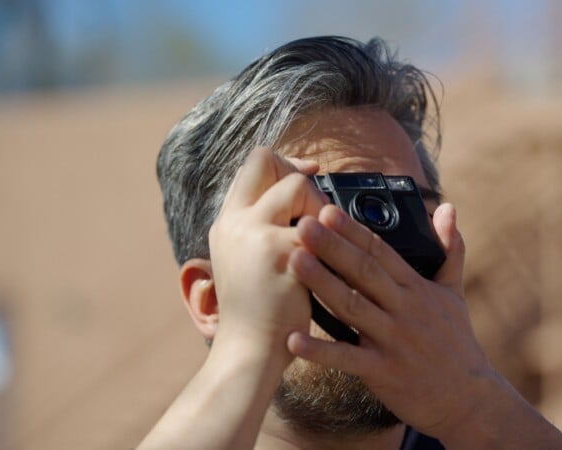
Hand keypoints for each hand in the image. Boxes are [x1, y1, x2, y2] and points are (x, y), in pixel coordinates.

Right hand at [208, 146, 325, 353]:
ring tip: (323, 240)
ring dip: (318, 205)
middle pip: (267, 162)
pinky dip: (332, 238)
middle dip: (300, 177)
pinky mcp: (283, 252)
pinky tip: (334, 260)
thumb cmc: (256, 310)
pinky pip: (319, 225)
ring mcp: (256, 234)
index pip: (252, 165)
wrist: (250, 349)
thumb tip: (299, 193)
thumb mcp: (246, 258)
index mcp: (227, 222)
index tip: (310, 172)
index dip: (284, 162)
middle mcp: (236, 222)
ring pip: (297, 186)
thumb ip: (263, 226)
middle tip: (316, 210)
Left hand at [287, 202, 495, 438]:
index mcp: (418, 289)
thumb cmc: (457, 343)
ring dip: (321, 283)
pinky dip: (320, 350)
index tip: (327, 210)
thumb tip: (448, 208)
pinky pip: (347, 359)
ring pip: (352, 307)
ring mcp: (394, 341)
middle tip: (302, 224)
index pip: (382, 252)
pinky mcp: (383, 372)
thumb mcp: (455, 293)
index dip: (354, 230)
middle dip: (332, 246)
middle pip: (364, 272)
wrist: (469, 398)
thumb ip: (450, 249)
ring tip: (293, 261)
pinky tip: (293, 338)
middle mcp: (405, 310)